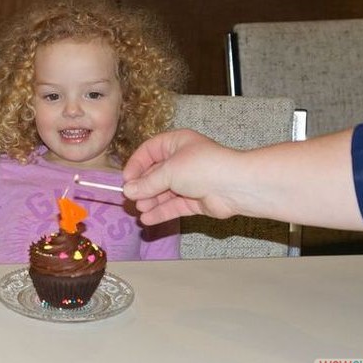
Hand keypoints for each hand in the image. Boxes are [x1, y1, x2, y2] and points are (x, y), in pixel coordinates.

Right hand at [122, 129, 241, 224]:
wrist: (236, 187)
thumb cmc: (202, 167)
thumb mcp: (169, 171)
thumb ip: (147, 183)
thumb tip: (128, 191)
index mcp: (176, 143)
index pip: (149, 151)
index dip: (136, 165)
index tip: (126, 180)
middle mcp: (182, 160)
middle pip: (155, 173)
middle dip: (142, 186)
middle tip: (130, 198)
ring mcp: (189, 182)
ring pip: (164, 191)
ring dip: (150, 200)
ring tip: (139, 209)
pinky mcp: (195, 201)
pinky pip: (173, 206)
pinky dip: (161, 212)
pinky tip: (148, 219)